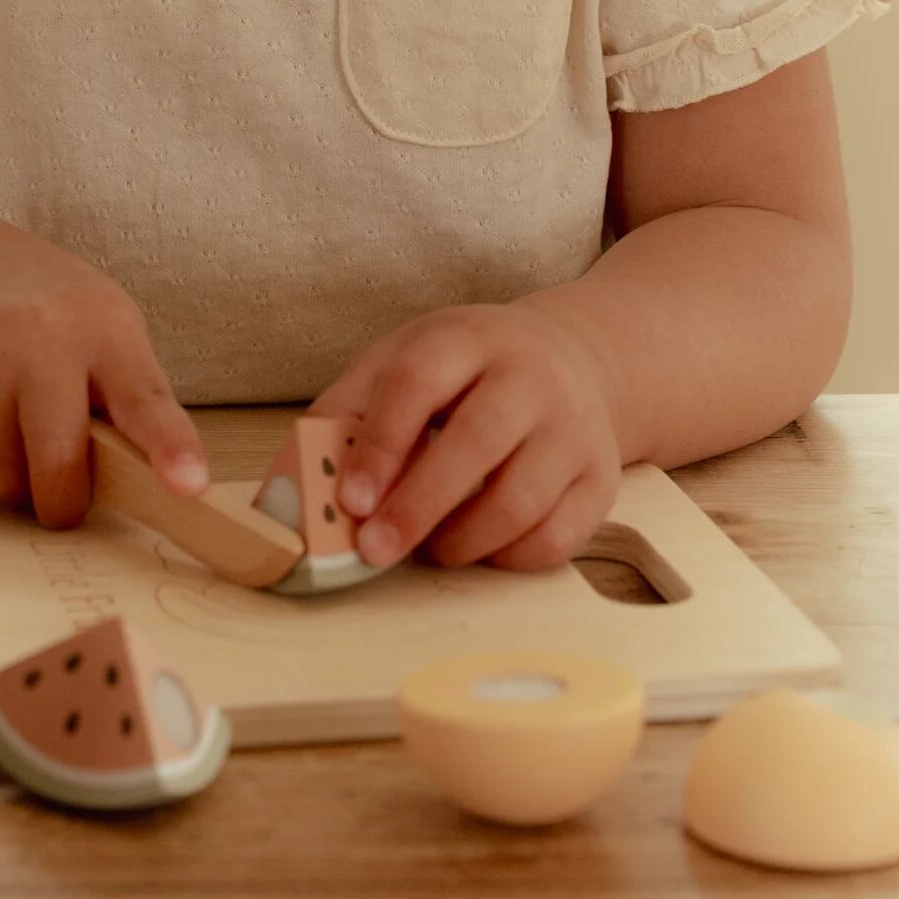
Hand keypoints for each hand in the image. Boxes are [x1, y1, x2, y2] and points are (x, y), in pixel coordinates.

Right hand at [0, 231, 207, 529]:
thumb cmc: (61, 321)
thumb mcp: (113, 338)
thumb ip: (134, 406)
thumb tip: (160, 489)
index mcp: (106, 332)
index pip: (144, 398)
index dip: (168, 447)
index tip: (187, 486)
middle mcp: (39, 334)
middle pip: (56, 460)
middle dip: (61, 501)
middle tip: (61, 495)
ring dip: (12, 480)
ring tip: (16, 436)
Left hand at [308, 300, 623, 571]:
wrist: (573, 359)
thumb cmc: (467, 368)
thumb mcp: (405, 357)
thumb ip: (351, 408)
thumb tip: (298, 478)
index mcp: (468, 339)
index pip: (418, 383)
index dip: (380, 445)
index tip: (350, 500)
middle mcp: (529, 378)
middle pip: (475, 443)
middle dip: (417, 506)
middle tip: (374, 549)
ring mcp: (573, 429)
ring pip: (520, 501)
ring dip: (461, 541)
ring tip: (427, 549)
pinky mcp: (600, 480)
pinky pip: (556, 539)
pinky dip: (506, 558)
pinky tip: (477, 548)